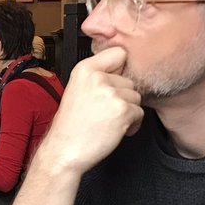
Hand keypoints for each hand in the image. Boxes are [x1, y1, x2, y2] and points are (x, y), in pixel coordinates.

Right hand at [35, 48, 143, 175]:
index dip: (119, 69)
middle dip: (123, 97)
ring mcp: (111, 93)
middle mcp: (98, 78)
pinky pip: (140, 112)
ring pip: (136, 96)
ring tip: (110, 121)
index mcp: (84, 69)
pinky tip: (115, 130)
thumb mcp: (77, 90)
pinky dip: (132, 124)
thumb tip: (121, 70)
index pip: (118, 53)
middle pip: (129, 80)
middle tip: (106, 112)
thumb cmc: (70, 127)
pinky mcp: (123, 110)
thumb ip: (97, 77)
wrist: (64, 151)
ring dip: (128, 111)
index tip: (114, 82)